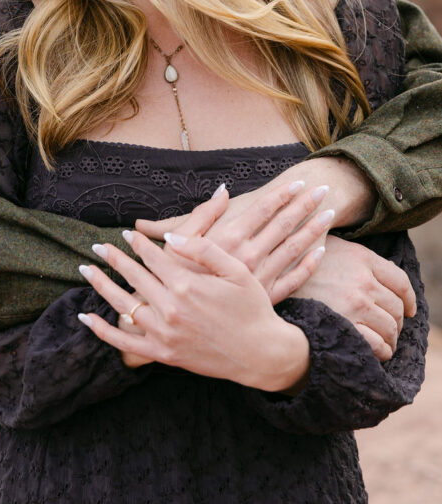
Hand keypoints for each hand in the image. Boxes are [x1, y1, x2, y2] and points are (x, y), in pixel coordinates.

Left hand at [79, 232, 309, 391]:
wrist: (260, 353)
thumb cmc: (251, 307)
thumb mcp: (235, 270)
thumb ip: (202, 248)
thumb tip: (170, 237)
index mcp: (186, 284)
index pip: (152, 257)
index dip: (137, 243)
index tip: (126, 233)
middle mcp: (170, 309)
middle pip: (133, 276)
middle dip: (113, 258)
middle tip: (98, 246)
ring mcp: (164, 334)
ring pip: (123, 306)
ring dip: (101, 286)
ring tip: (86, 270)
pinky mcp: (163, 355)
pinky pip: (125, 343)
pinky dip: (103, 330)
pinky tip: (87, 316)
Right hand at [138, 181, 333, 302]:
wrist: (179, 320)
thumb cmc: (173, 277)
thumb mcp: (179, 240)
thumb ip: (203, 214)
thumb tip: (223, 190)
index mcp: (229, 239)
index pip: (263, 210)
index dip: (282, 194)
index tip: (300, 182)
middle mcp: (250, 256)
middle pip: (284, 225)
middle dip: (305, 205)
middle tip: (325, 190)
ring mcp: (261, 278)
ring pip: (294, 249)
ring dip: (313, 230)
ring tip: (330, 215)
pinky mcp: (266, 298)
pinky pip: (294, 280)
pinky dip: (309, 265)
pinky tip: (320, 252)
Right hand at [292, 236, 416, 360]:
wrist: (269, 282)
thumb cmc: (295, 263)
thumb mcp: (325, 245)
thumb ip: (353, 255)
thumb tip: (376, 272)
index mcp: (362, 258)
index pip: (401, 281)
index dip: (409, 299)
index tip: (409, 308)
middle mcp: (363, 281)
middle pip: (397, 308)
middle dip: (397, 321)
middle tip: (389, 326)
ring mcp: (356, 305)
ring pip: (390, 328)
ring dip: (391, 338)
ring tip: (384, 342)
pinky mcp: (346, 327)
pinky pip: (377, 346)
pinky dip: (381, 352)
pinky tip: (376, 351)